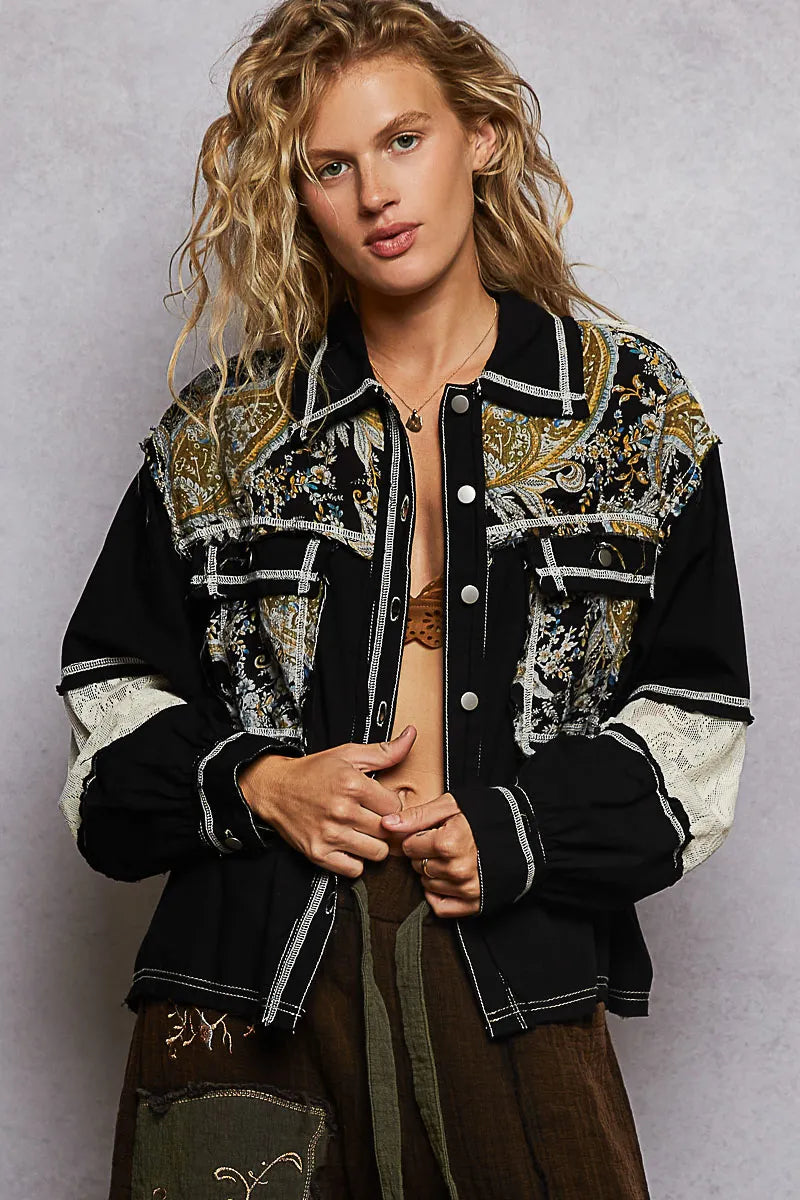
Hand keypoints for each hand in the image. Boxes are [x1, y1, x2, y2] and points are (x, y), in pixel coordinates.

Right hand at [238, 727, 415, 877]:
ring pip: (376, 853)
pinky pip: (355, 869)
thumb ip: (384, 751)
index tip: (382, 802)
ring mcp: (329, 835)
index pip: (395, 806)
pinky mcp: (318, 854)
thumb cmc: (314, 771)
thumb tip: (411, 735)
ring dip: (374, 844)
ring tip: (364, 832)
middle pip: (388, 831)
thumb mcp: (348, 754)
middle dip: (385, 825)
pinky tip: (350, 845)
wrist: (275, 788)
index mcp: (352, 785)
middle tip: (374, 818)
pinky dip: (356, 861)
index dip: (392, 804)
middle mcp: (341, 811)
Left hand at [381, 793, 480, 916]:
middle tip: (443, 844)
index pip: (409, 846)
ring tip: (450, 858)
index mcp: (448, 843)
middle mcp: (457, 869)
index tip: (432, 831)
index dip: (418, 836)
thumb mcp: (451, 806)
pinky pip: (440, 907)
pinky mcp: (474, 904)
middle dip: (424, 854)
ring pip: (426, 885)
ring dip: (432, 873)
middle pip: (417, 866)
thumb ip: (416, 815)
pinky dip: (438, 895)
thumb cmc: (484, 815)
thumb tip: (386, 824)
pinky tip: (448, 880)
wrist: (523, 834)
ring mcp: (466, 889)